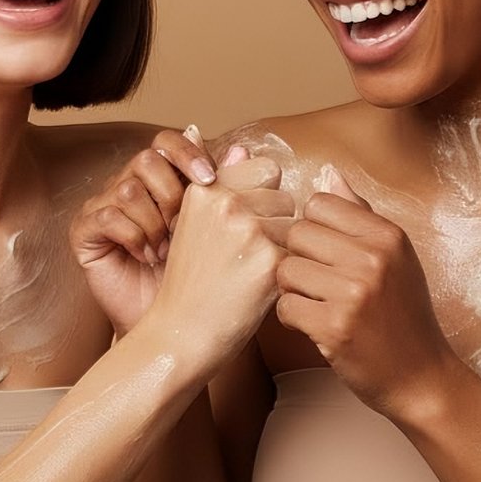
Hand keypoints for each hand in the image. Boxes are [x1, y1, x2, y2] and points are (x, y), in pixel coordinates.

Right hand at [71, 125, 223, 334]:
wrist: (171, 326)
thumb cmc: (197, 279)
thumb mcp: (219, 231)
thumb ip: (228, 190)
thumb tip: (243, 151)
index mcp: (160, 179)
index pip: (168, 142)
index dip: (188, 153)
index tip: (210, 179)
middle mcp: (128, 185)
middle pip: (146, 159)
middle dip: (172, 194)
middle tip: (184, 227)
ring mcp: (103, 206)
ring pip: (128, 188)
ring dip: (154, 223)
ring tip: (167, 251)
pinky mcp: (84, 230)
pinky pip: (107, 216)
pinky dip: (133, 237)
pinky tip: (147, 258)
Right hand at [148, 159, 294, 361]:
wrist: (180, 334)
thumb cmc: (191, 282)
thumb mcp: (193, 225)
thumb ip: (221, 184)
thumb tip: (241, 147)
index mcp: (207, 189)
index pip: (265, 169)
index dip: (261, 199)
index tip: (239, 229)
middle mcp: (226, 203)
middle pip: (285, 197)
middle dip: (275, 225)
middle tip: (243, 258)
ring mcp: (249, 230)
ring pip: (297, 226)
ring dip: (284, 249)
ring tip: (250, 273)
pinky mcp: (270, 262)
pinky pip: (300, 256)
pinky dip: (287, 275)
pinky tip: (259, 290)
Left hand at [273, 164, 462, 419]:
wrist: (421, 377)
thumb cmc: (404, 316)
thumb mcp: (396, 258)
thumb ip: (360, 215)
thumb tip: (329, 173)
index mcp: (388, 235)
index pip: (319, 203)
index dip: (313, 228)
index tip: (325, 253)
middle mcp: (373, 257)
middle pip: (297, 233)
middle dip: (298, 258)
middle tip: (317, 283)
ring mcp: (354, 292)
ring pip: (285, 269)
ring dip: (292, 289)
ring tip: (316, 304)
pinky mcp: (335, 326)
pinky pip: (285, 305)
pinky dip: (291, 318)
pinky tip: (313, 325)